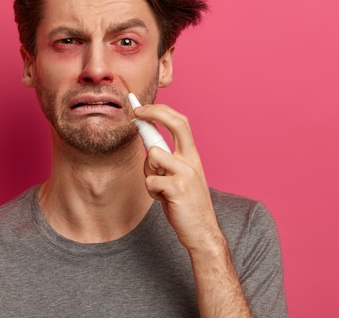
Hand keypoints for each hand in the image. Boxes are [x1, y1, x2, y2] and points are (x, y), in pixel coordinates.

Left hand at [133, 103, 223, 252]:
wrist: (202, 231)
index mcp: (192, 156)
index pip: (180, 123)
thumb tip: (147, 143)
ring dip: (148, 171)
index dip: (161, 111)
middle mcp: (192, 160)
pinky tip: (163, 199)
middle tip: (137, 112)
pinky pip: (150, 180)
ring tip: (159, 187)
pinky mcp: (178, 187)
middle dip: (154, 113)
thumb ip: (168, 160)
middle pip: (176, 123)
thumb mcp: (180, 176)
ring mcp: (187, 172)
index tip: (142, 107)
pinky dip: (151, 191)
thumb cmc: (186, 204)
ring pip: (153, 155)